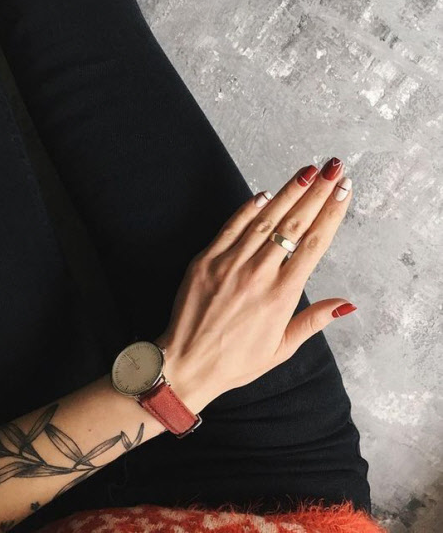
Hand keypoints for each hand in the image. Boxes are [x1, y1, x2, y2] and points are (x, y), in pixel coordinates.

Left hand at [156, 158, 354, 413]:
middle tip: (333, 168)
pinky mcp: (205, 260)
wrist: (185, 363)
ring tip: (308, 172)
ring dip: (288, 192)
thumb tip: (347, 304)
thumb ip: (313, 321)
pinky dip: (248, 208)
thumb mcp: (281, 348)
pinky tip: (265, 193)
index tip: (343, 192)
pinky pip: (231, 227)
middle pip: (293, 224)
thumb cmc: (236, 361)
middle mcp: (258, 275)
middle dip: (317, 193)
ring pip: (264, 220)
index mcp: (281, 296)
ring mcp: (229, 264)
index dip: (331, 214)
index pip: (313, 245)